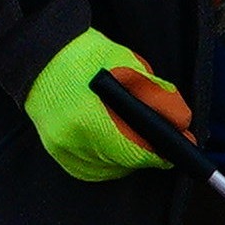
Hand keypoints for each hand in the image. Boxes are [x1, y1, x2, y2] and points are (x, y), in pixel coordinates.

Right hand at [27, 28, 189, 183]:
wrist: (42, 55)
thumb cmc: (88, 57)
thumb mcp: (130, 68)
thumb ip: (158, 98)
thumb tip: (182, 125)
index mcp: (90, 117)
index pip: (134, 152)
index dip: (159, 155)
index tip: (173, 153)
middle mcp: (71, 139)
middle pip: (122, 163)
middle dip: (144, 155)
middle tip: (157, 144)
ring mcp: (60, 147)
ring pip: (106, 169)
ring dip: (125, 160)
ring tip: (134, 141)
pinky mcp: (54, 150)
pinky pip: (88, 169)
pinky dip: (105, 162)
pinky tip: (112, 145)